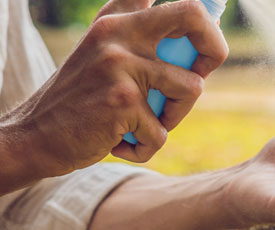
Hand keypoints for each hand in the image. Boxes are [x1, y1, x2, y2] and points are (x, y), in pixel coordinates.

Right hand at [0, 0, 227, 177]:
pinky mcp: (123, 100)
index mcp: (117, 17)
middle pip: (194, 15)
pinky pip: (163, 132)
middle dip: (215, 49)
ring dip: (175, 116)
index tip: (199, 35)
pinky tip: (119, 141)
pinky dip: (146, 146)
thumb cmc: (84, 99)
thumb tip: (202, 41)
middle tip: (201, 74)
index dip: (198, 14)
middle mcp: (117, 31)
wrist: (35, 136)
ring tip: (144, 123)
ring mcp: (120, 64)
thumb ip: (143, 39)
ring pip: (192, 88)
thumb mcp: (106, 54)